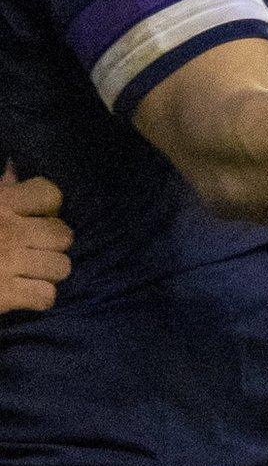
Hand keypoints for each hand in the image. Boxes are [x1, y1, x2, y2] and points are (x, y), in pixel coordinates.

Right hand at [0, 166, 71, 313]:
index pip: (50, 194)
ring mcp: (8, 264)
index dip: (47, 207)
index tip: (33, 217)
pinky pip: (47, 296)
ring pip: (61, 267)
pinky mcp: (4, 296)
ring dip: (48, 272)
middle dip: (51, 244)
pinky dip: (38, 298)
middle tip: (32, 251)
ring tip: (29, 273)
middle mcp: (9, 231)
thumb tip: (14, 167)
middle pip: (63, 234)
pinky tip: (23, 294)